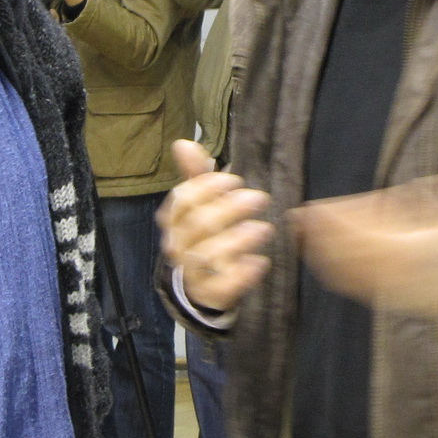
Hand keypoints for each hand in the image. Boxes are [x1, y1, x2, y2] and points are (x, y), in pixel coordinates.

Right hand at [160, 140, 274, 313]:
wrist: (202, 285)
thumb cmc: (204, 235)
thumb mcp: (200, 204)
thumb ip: (195, 175)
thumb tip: (182, 142)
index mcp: (172, 220)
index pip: (183, 199)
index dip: (209, 186)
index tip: (235, 180)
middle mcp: (176, 246)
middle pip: (198, 224)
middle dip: (230, 209)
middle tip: (260, 199)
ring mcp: (190, 272)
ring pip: (208, 255)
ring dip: (238, 239)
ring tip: (264, 229)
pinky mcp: (208, 294)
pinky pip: (221, 286)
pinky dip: (241, 274)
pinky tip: (260, 262)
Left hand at [294, 165, 437, 323]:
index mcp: (417, 246)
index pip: (369, 232)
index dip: (341, 219)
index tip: (318, 208)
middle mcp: (400, 267)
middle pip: (349, 250)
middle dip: (322, 232)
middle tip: (297, 215)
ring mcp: (394, 282)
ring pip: (348, 270)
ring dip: (322, 250)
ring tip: (301, 231)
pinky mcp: (391, 293)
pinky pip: (356, 285)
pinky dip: (334, 272)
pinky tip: (319, 258)